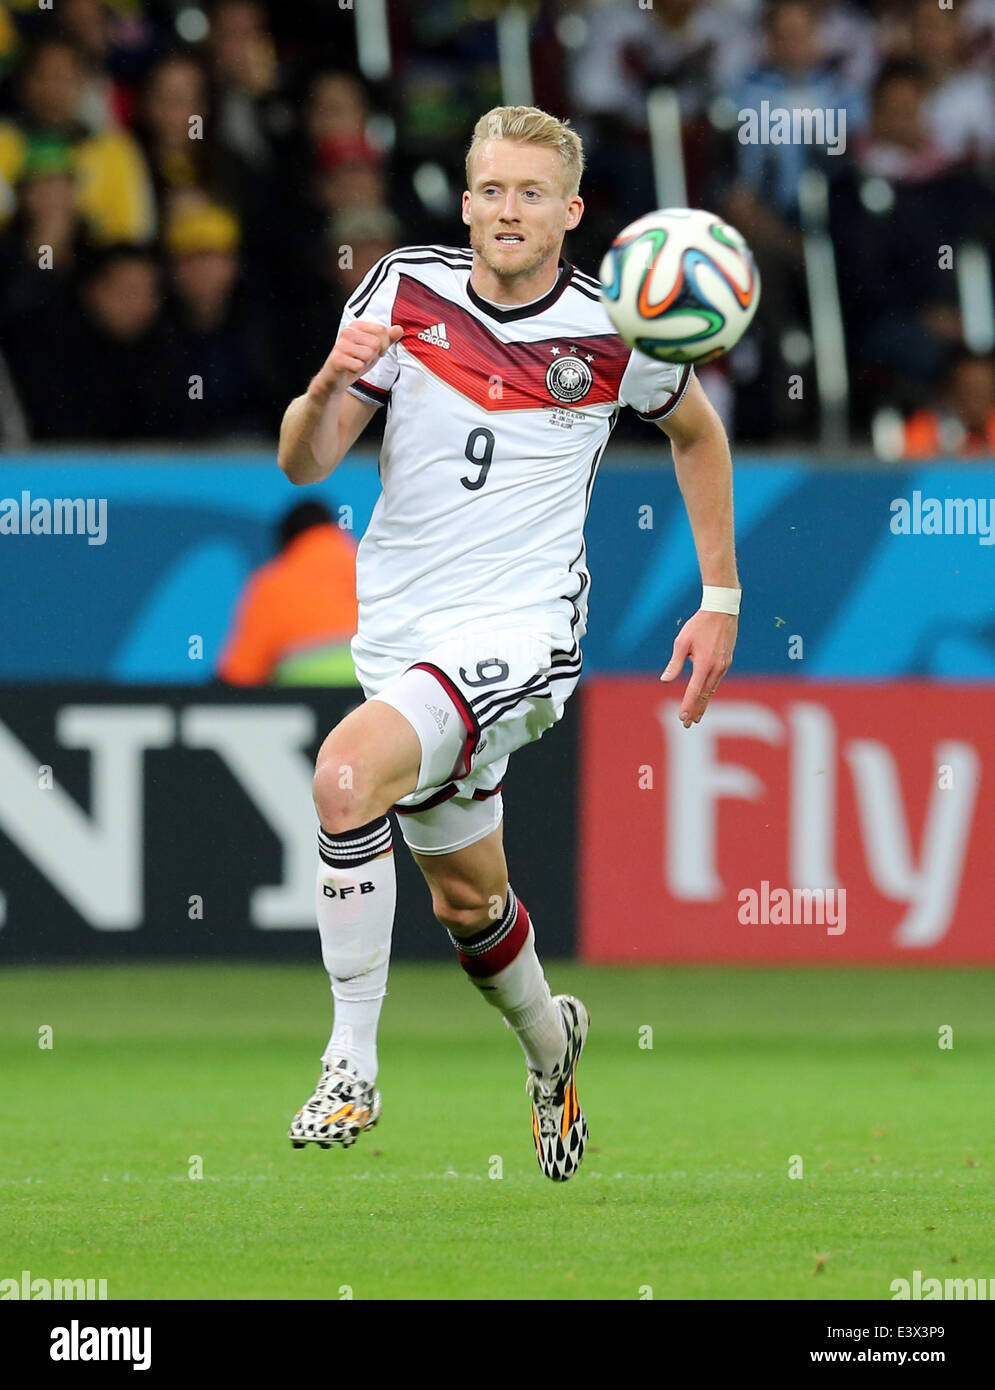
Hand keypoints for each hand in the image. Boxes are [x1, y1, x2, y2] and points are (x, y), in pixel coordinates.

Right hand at [308, 320, 403, 403]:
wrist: (336, 379)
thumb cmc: (356, 361)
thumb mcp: (375, 350)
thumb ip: (387, 339)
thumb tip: (399, 329)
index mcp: (357, 325)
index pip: (381, 329)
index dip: (384, 345)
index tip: (375, 352)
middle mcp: (347, 331)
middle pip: (376, 343)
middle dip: (373, 356)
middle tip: (362, 359)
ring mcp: (340, 344)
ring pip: (369, 354)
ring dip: (365, 363)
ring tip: (355, 363)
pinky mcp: (336, 358)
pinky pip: (359, 365)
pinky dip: (357, 370)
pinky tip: (349, 369)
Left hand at [659, 609, 737, 726]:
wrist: (722, 611)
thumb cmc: (699, 625)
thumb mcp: (682, 642)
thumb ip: (675, 663)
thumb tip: (665, 680)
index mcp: (704, 663)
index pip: (694, 691)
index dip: (688, 705)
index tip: (682, 718)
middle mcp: (717, 668)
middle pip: (705, 695)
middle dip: (696, 711)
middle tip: (688, 724)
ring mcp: (724, 666)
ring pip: (712, 690)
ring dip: (703, 704)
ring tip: (696, 716)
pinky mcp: (727, 662)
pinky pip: (716, 682)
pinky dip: (709, 692)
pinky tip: (704, 698)